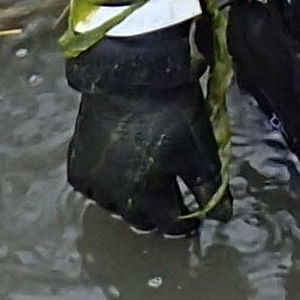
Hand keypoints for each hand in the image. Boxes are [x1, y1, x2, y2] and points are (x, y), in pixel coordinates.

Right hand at [66, 17, 224, 232]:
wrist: (130, 74)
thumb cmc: (171, 111)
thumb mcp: (199, 148)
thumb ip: (210, 187)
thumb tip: (222, 217)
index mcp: (148, 196)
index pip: (169, 225)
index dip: (186, 223)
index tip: (194, 216)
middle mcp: (116, 197)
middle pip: (140, 218)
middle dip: (157, 213)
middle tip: (169, 198)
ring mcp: (93, 181)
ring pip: (114, 205)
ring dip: (130, 201)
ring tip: (143, 184)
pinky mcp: (77, 164)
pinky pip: (92, 187)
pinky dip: (104, 185)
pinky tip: (115, 173)